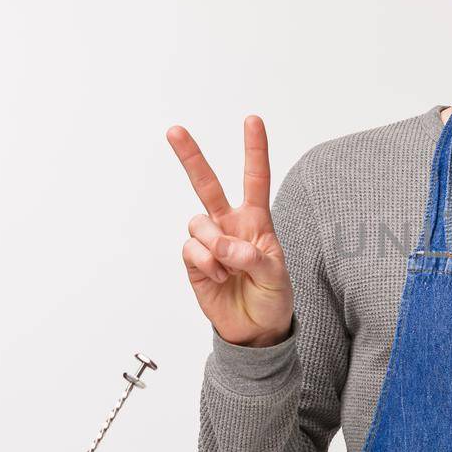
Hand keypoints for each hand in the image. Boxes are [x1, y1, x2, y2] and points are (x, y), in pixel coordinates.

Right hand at [166, 116, 294, 347]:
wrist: (255, 331)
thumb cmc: (273, 298)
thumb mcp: (276, 277)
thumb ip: (252, 258)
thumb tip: (224, 246)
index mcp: (257, 221)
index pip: (255, 179)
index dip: (254, 150)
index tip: (252, 120)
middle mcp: (230, 225)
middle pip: (207, 185)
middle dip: (191, 157)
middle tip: (174, 131)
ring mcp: (209, 242)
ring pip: (198, 222)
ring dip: (213, 243)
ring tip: (229, 267)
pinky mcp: (194, 262)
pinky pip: (190, 249)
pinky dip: (205, 262)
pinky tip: (218, 276)